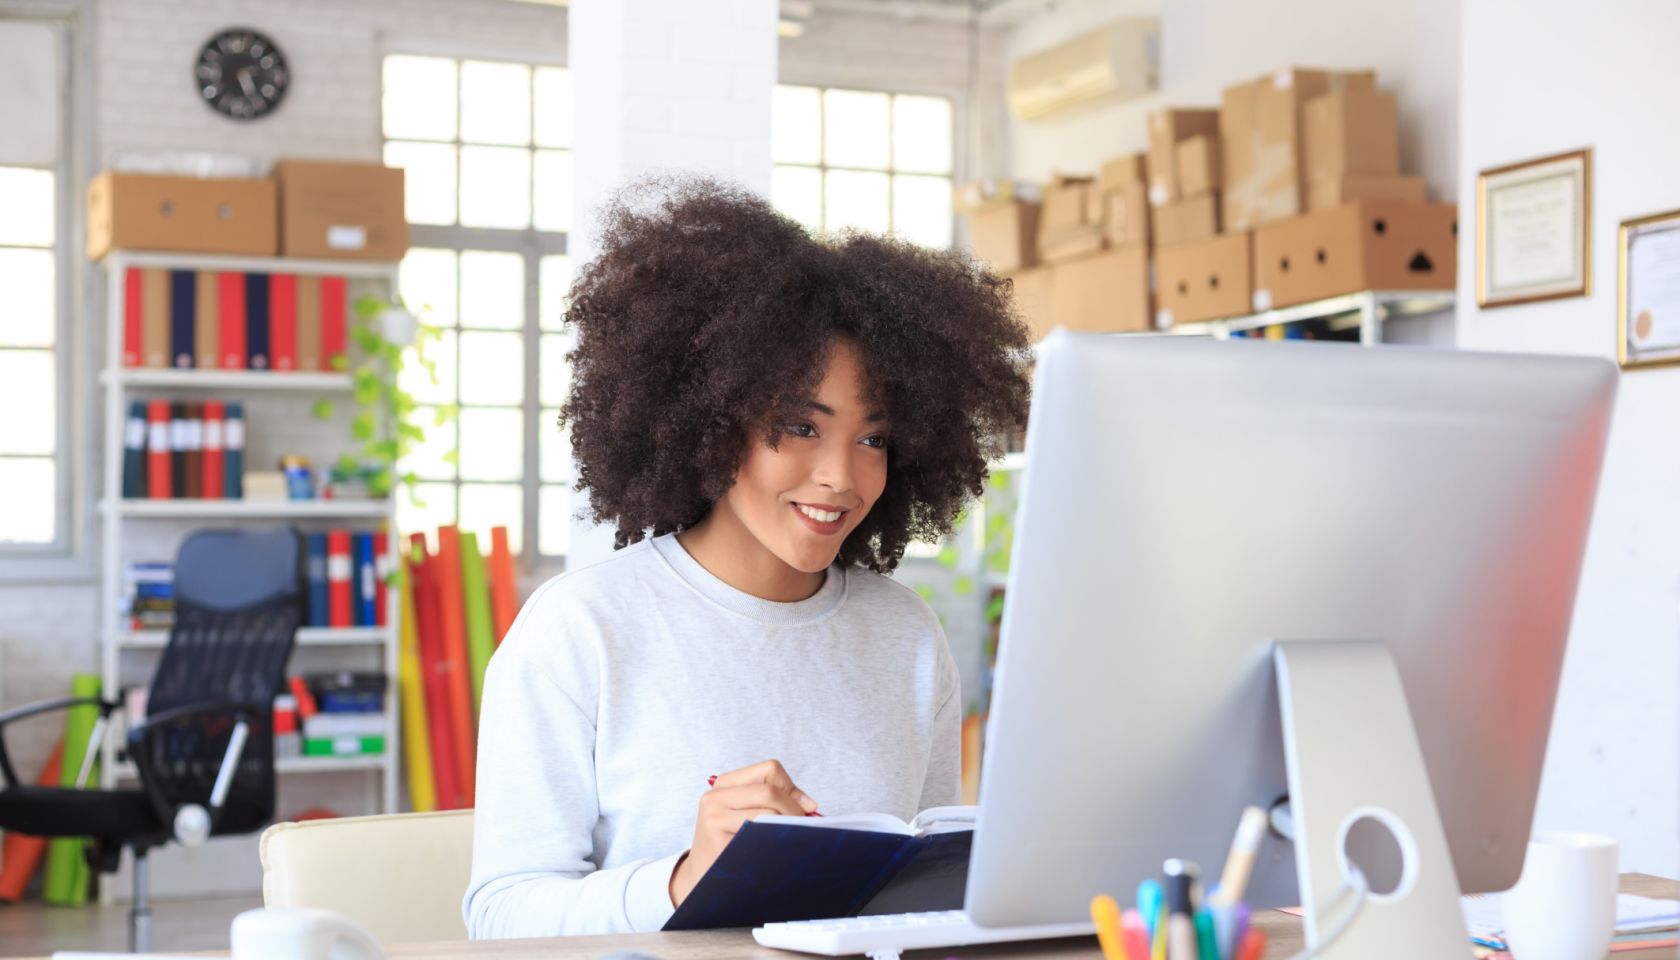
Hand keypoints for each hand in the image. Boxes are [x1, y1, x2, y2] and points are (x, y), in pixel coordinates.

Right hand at [669, 759, 818, 906]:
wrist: (703, 878)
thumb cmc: (733, 845)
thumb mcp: (747, 815)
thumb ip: (776, 801)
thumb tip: (811, 805)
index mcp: (725, 783)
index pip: (770, 769)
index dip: (792, 788)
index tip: (806, 807)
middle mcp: (715, 796)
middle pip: (770, 790)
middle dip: (794, 809)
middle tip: (804, 827)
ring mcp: (713, 816)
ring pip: (767, 812)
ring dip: (786, 827)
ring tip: (789, 839)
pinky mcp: (716, 838)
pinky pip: (758, 834)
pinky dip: (773, 842)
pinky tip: (774, 851)